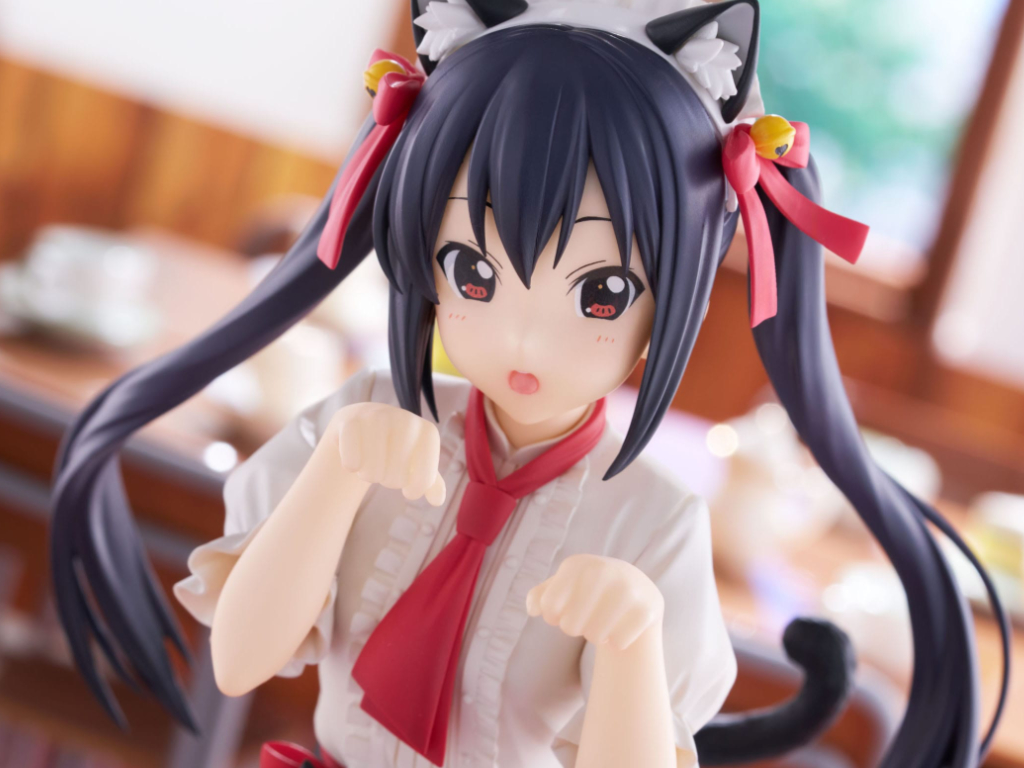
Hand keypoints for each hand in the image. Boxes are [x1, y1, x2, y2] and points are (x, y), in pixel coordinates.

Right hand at [332, 402, 446, 505]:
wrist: (363, 423)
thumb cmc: (395, 448)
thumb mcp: (416, 462)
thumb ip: (430, 482)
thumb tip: (438, 501)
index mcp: (428, 432)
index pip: (426, 476)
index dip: (417, 489)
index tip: (410, 492)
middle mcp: (405, 420)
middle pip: (397, 475)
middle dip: (390, 482)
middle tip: (386, 473)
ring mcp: (378, 416)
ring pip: (373, 467)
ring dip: (369, 475)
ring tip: (370, 468)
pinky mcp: (351, 419)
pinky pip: (351, 456)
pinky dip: (351, 465)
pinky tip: (353, 463)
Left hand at [526, 554, 663, 650]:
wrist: (635, 588)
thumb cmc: (587, 591)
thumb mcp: (561, 587)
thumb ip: (538, 597)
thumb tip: (534, 609)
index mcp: (577, 564)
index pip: (549, 608)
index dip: (553, 616)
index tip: (562, 609)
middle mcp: (603, 570)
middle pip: (571, 626)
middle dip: (575, 628)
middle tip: (585, 616)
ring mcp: (629, 588)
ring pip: (596, 637)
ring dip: (596, 635)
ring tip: (603, 619)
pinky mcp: (649, 607)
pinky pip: (619, 643)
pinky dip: (616, 641)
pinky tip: (621, 624)